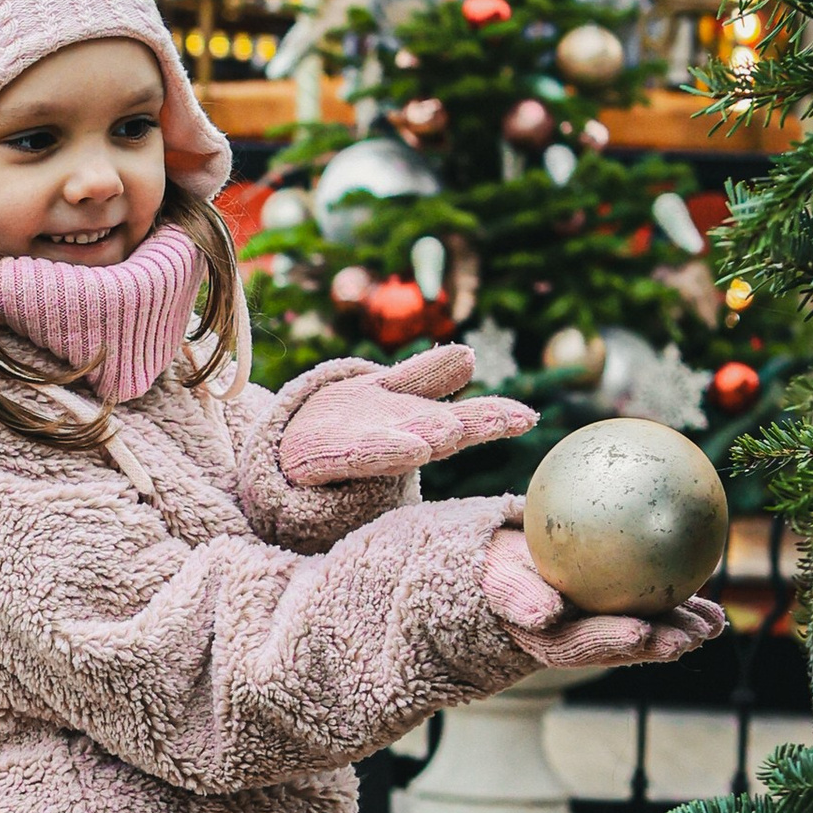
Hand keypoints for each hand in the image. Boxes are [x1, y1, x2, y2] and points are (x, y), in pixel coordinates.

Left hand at [280, 344, 537, 489]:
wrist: (287, 453)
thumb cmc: (349, 425)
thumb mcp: (389, 392)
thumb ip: (426, 376)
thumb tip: (469, 356)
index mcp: (415, 425)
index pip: (462, 420)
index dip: (493, 418)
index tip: (526, 417)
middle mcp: (394, 442)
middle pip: (430, 434)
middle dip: (454, 429)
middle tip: (478, 425)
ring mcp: (356, 449)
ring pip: (392, 447)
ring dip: (417, 443)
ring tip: (442, 437)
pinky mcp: (317, 456)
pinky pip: (348, 454)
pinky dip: (378, 452)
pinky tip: (411, 450)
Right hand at [480, 525, 723, 670]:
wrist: (502, 561)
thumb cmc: (497, 566)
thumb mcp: (499, 577)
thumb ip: (519, 596)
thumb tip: (549, 615)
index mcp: (548, 639)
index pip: (578, 643)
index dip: (609, 640)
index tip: (639, 632)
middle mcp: (580, 639)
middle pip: (619, 645)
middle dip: (655, 645)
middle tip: (688, 638)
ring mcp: (602, 627)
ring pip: (642, 632)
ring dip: (678, 632)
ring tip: (712, 625)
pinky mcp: (620, 612)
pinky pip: (651, 611)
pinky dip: (681, 610)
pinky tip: (713, 610)